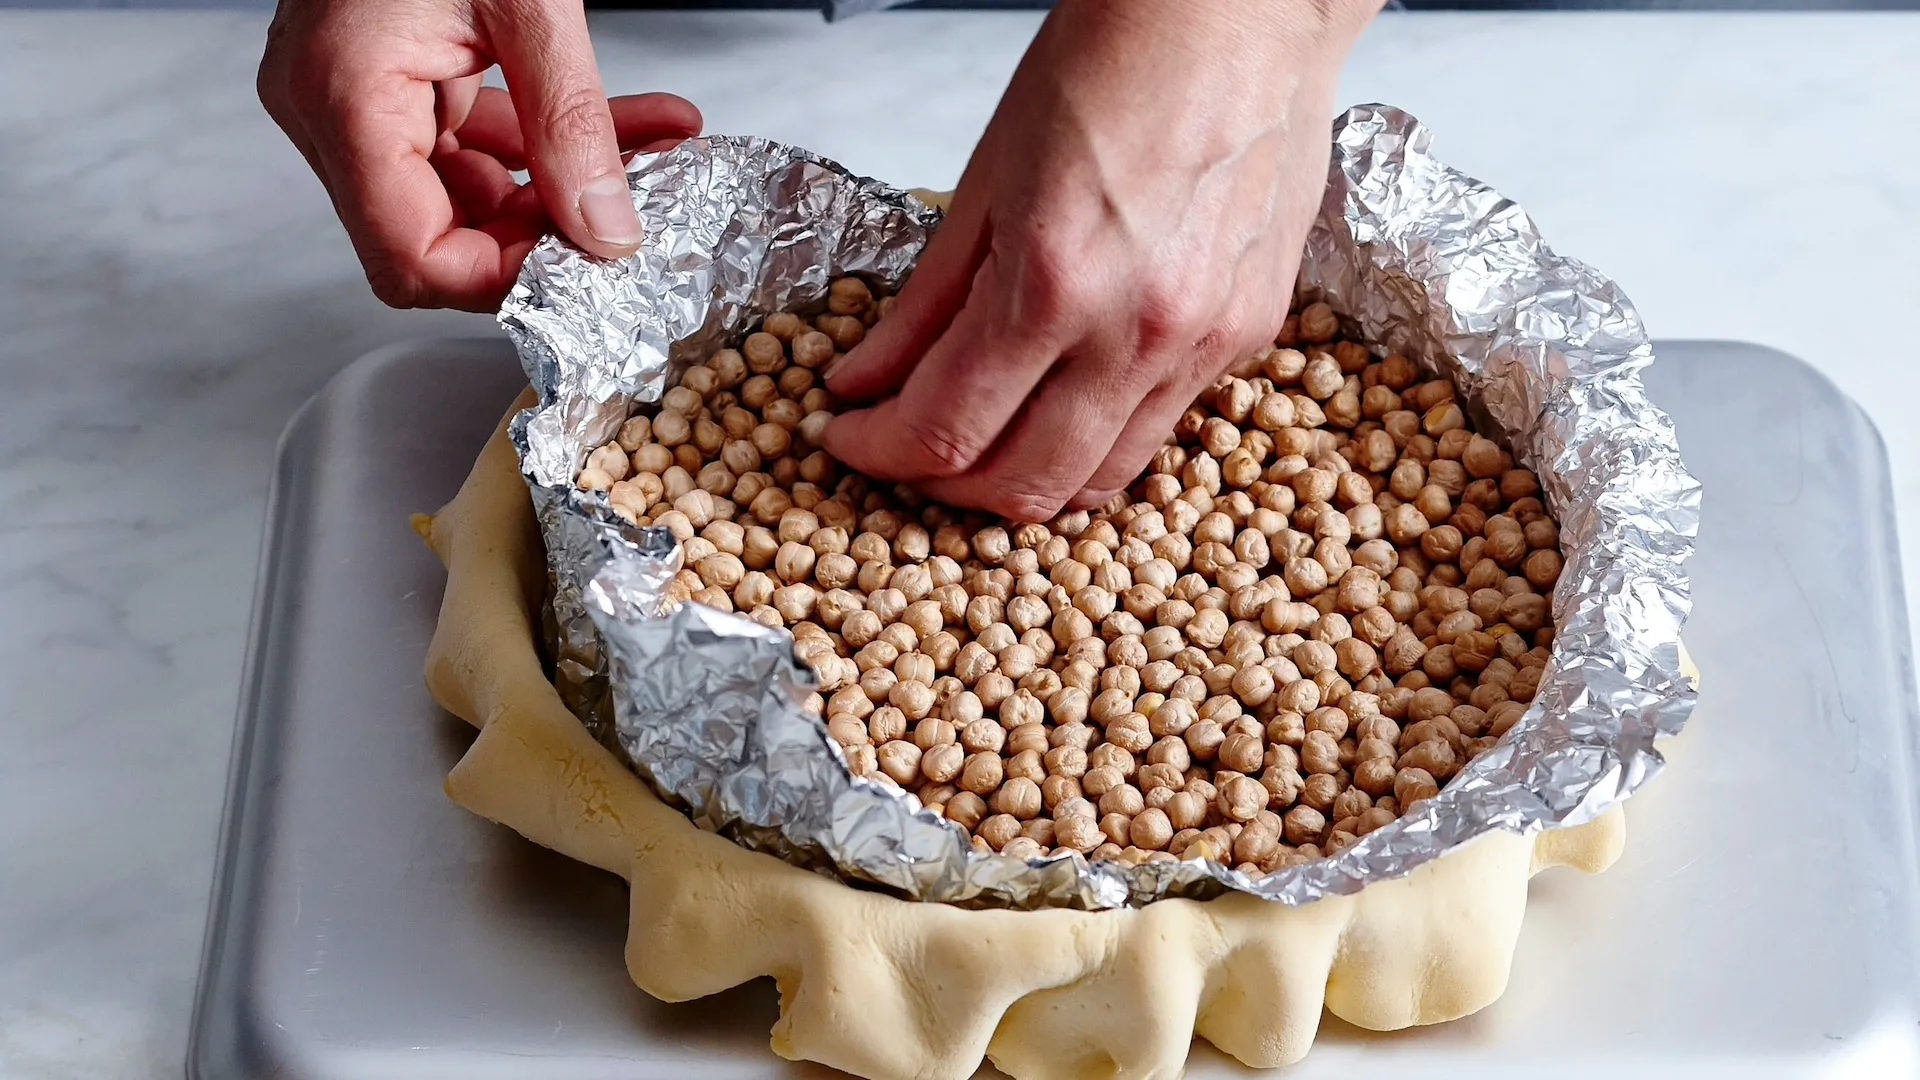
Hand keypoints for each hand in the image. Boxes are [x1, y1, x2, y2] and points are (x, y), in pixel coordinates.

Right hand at [258, 0, 701, 311]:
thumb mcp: (527, 3)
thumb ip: (573, 125)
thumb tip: (605, 232)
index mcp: (341, 93)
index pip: (408, 255)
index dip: (497, 284)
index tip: (582, 277)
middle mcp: (330, 103)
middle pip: (437, 232)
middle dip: (545, 234)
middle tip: (630, 226)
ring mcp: (359, 91)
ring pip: (470, 188)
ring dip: (566, 185)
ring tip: (657, 163)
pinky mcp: (394, 73)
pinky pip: (476, 135)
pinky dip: (552, 140)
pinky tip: (637, 129)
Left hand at [824, 0, 1375, 521]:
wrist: (1243, 8)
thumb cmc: (1116, 57)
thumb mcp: (987, 176)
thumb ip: (926, 300)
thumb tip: (865, 378)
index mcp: (1055, 282)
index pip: (945, 430)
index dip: (878, 452)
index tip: (848, 437)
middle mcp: (1138, 332)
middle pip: (1021, 486)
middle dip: (940, 486)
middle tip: (902, 450)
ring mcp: (1203, 343)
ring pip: (1098, 480)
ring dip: (1022, 482)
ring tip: (976, 439)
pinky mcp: (1249, 336)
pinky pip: (1159, 427)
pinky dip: (1095, 438)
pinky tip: (1059, 396)